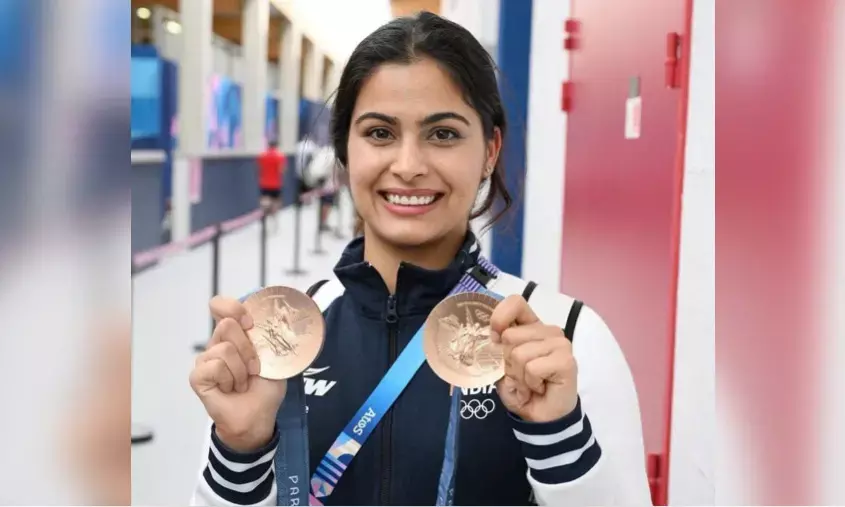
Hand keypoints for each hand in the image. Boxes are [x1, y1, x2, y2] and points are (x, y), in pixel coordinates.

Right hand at [189, 295, 286, 451]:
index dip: (233, 308)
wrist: (258, 415)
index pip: (220, 306)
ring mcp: (205, 359)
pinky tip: (230, 390)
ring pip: (224, 349)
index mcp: (235, 334)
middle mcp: (217, 343)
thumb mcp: (274, 356)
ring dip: (242, 371)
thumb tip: (273, 317)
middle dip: (248, 349)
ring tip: (243, 383)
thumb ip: (268, 335)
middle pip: (227, 325)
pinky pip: (215, 367)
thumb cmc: (265, 386)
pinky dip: (229, 380)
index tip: (250, 324)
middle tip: (255, 368)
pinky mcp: (198, 376)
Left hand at [490, 295, 578, 422]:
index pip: (515, 303)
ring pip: (519, 353)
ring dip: (518, 376)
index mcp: (531, 326)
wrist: (540, 418)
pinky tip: (540, 388)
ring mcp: (560, 344)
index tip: (495, 339)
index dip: (499, 318)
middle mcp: (548, 331)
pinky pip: (532, 368)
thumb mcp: (501, 365)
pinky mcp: (566, 360)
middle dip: (508, 362)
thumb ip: (497, 346)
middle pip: (510, 335)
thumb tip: (493, 334)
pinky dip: (529, 383)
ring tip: (529, 384)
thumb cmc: (522, 389)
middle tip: (520, 376)